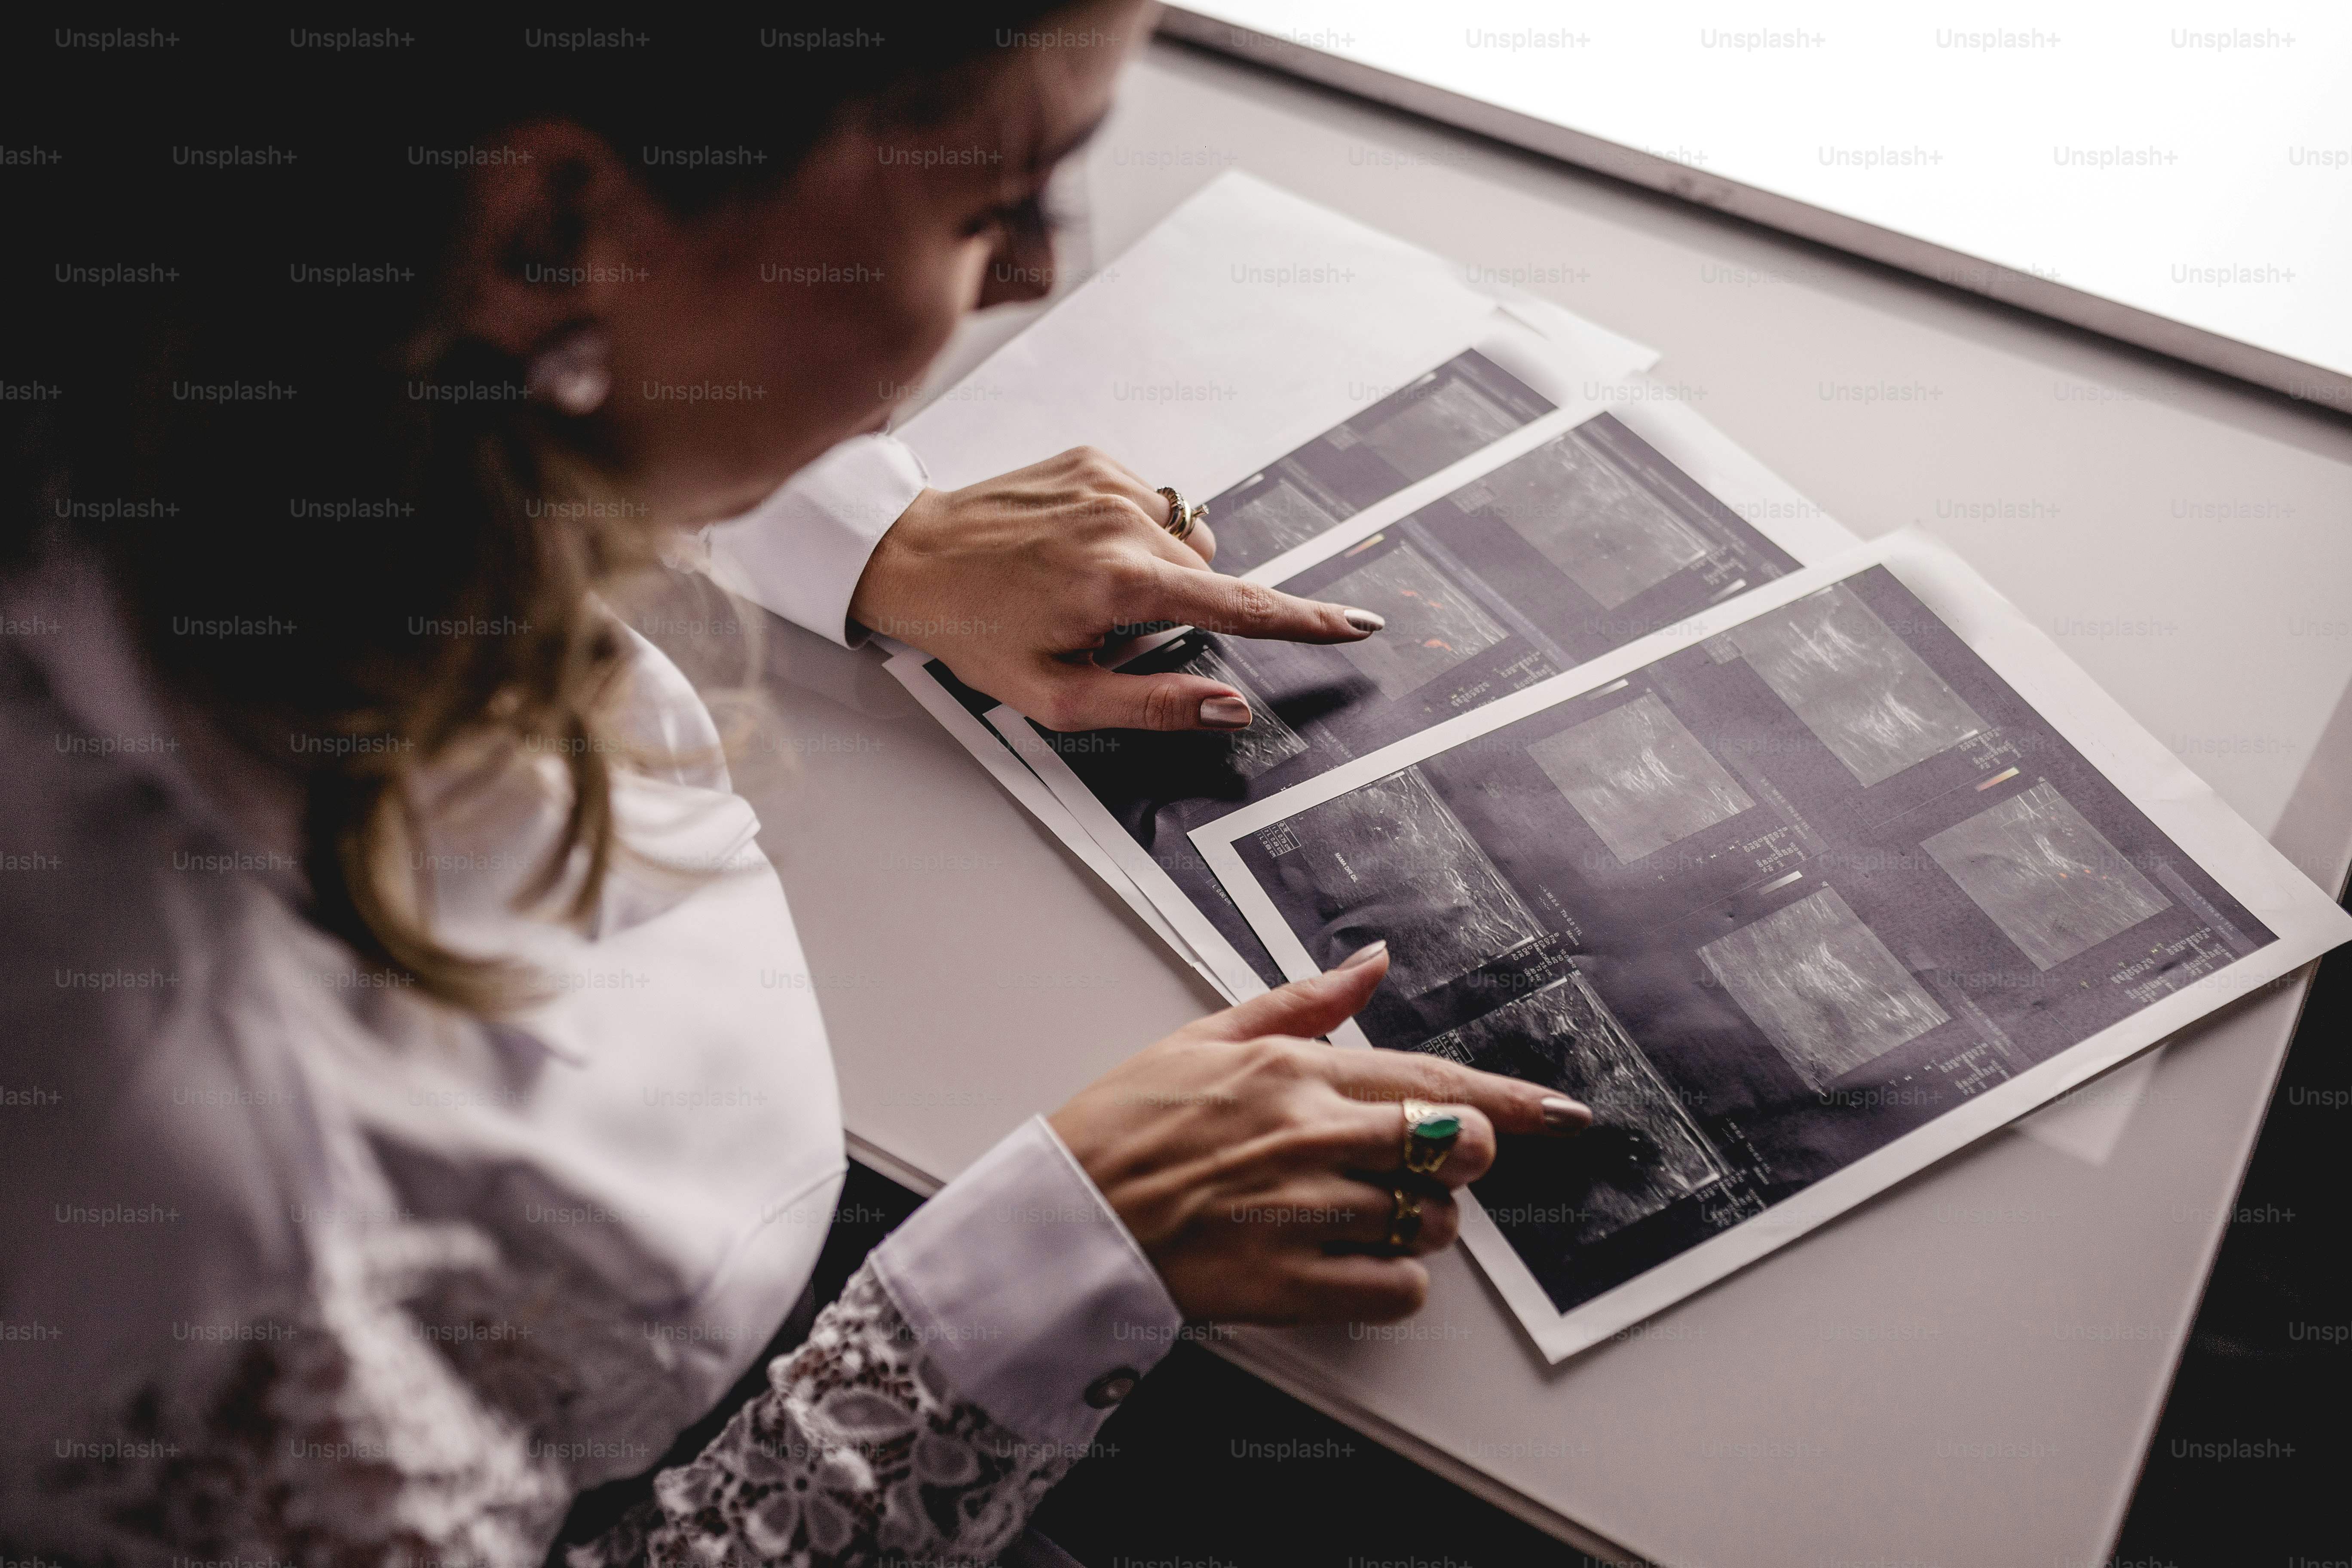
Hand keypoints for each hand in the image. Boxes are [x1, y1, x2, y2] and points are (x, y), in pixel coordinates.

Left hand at [845, 446, 1385, 732]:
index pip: (1238, 606)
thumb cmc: (974, 631)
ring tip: (1089, 587)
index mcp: (1119, 584)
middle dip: (1181, 609)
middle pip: (1206, 575)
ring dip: (1158, 569)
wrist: (908, 555)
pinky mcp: (1091, 458)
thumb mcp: (1057, 696)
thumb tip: (1229, 708)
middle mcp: (1122, 522)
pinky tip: (1074, 548)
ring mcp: (1108, 481)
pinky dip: (1130, 531)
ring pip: (1183, 537)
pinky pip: (1149, 503)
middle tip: (1108, 629)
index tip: (1359, 625)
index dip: (1305, 621)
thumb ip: (1152, 704)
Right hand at [1048, 944, 1592, 1323]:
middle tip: (1428, 1166)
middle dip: (1463, 1158)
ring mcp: (1302, 1211)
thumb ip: (1301, 1001)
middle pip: (1454, 1146)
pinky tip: (1354, 1265)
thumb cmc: (1125, 1126)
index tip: (1560, 1114)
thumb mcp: (1204, 1035)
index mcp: (1294, 1069)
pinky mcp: (1288, 1284)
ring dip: (1418, 1222)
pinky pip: (1395, 1290)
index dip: (1512, 1100)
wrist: (1063, 1215)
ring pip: (1430, 1222)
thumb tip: (1372, 961)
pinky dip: (1392, 1283)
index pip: (1434, 1078)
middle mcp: (1310, 1134)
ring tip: (1362, 1214)